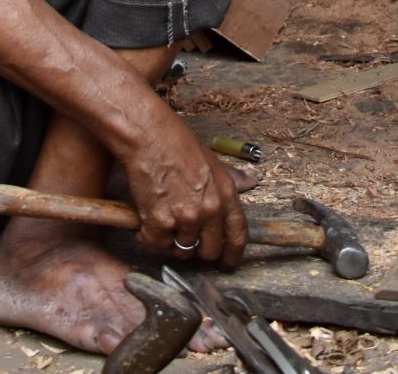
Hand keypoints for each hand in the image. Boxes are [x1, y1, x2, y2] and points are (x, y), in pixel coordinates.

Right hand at [119, 107, 247, 267]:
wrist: (148, 134)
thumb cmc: (176, 141)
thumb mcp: (212, 159)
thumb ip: (230, 178)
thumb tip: (251, 182)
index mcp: (226, 194)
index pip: (238, 236)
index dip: (232, 254)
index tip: (226, 263)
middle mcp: (210, 210)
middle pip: (210, 250)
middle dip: (199, 250)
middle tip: (185, 238)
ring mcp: (186, 218)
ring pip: (182, 249)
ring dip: (172, 241)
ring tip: (163, 220)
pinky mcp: (160, 222)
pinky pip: (157, 243)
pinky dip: (149, 236)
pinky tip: (146, 220)